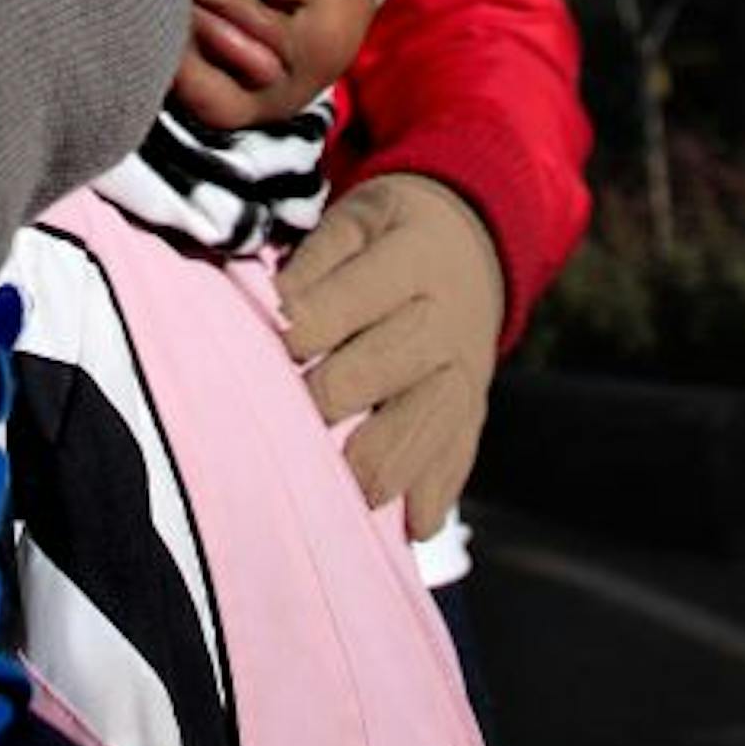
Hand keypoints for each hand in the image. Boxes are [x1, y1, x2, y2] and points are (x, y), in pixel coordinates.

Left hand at [275, 174, 504, 537]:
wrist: (471, 248)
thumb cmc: (388, 235)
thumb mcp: (354, 220)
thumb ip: (312, 262)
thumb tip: (272, 312)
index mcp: (414, 260)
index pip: (350, 301)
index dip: (302, 329)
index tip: (270, 346)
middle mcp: (447, 323)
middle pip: (382, 371)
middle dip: (327, 398)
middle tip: (284, 419)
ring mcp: (466, 377)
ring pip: (421, 431)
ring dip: (374, 466)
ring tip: (333, 489)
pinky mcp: (474, 417)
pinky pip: (455, 463)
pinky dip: (429, 499)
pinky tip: (403, 525)